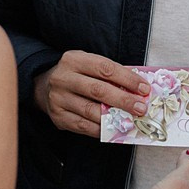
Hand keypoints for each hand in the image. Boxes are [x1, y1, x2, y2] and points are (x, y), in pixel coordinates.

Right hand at [33, 50, 149, 137]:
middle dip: (123, 100)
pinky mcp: (58, 117)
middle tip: (141, 108)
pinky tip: (114, 128)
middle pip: (98, 90)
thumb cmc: (76, 75)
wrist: (44, 86)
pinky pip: (83, 126)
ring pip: (90, 111)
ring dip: (114, 117)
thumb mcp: (88, 64)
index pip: (105, 68)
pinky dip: (101, 129)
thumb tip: (138, 89)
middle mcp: (63, 78)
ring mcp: (58, 99)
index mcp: (74, 60)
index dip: (127, 79)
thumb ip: (109, 74)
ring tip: (131, 120)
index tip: (144, 88)